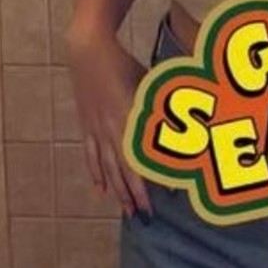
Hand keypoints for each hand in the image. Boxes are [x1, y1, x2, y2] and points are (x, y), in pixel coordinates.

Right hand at [65, 31, 151, 217]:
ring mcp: (95, 129)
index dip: (152, 179)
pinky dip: (96, 173)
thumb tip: (181, 126)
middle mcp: (110, 129)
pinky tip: (101, 188)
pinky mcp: (86, 126)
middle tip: (146, 217)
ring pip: (107, 167)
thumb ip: (161, 107)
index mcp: (128, 119)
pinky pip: (91, 155)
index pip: (141, 158)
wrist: (87, 51)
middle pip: (124, 169)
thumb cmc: (123, 64)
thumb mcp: (148, 84)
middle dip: (135, 194)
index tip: (167, 196)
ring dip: (117, 190)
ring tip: (126, 211)